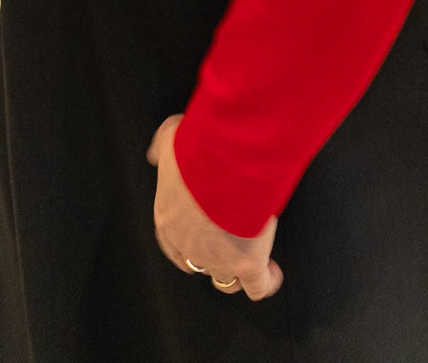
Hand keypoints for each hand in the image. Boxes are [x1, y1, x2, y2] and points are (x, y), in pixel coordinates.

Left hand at [147, 116, 281, 302]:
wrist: (224, 163)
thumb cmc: (198, 150)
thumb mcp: (171, 142)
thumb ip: (162, 147)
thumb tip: (154, 152)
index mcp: (169, 221)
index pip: (173, 246)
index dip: (187, 244)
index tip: (202, 234)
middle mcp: (189, 247)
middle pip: (199, 264)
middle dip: (214, 255)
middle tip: (229, 240)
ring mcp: (218, 260)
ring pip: (226, 281)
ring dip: (237, 272)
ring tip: (252, 258)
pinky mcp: (246, 265)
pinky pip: (258, 287)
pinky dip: (267, 282)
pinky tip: (273, 271)